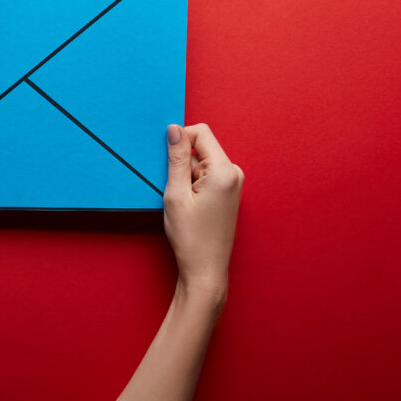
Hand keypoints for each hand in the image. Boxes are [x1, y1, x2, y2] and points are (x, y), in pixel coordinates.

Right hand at [163, 123, 243, 304]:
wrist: (205, 270)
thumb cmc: (191, 238)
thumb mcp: (176, 194)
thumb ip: (176, 158)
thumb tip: (174, 129)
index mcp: (224, 171)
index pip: (201, 133)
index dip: (179, 140)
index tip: (166, 160)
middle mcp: (234, 174)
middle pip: (201, 147)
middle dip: (182, 161)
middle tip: (174, 188)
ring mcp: (233, 184)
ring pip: (201, 163)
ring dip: (186, 176)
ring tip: (182, 201)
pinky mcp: (228, 193)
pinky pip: (206, 175)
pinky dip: (192, 184)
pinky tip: (188, 205)